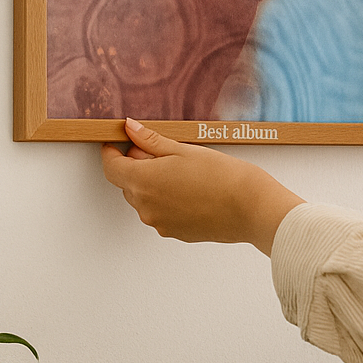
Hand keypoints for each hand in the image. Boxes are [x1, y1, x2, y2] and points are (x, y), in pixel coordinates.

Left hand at [100, 119, 304, 254]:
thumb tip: (129, 129)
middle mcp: (145, 207)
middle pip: (128, 183)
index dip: (112, 153)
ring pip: (145, 198)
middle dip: (139, 166)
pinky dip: (168, 200)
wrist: (251, 208)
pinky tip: (192, 190)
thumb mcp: (183, 150)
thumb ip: (150, 141)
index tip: (118, 143)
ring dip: (154, 184)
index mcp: (143, 181)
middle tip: (165, 153)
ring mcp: (159, 223)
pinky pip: (161, 212)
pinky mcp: (174, 233)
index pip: (111, 168)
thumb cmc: (221, 176)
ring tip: (185, 172)